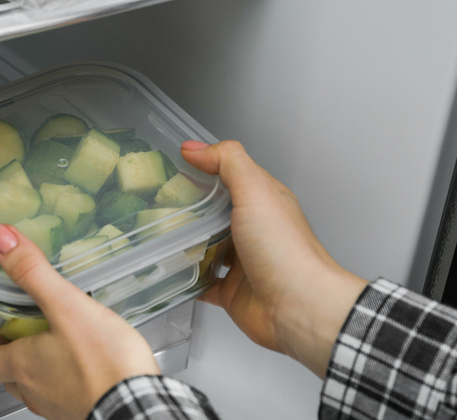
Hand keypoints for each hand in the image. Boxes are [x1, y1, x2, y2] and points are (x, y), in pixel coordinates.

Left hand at [0, 224, 159, 419]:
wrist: (138, 408)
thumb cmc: (104, 362)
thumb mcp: (67, 306)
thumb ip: (33, 272)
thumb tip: (0, 238)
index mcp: (23, 365)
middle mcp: (35, 391)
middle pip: (9, 376)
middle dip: (13, 353)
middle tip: (27, 330)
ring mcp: (58, 407)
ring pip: (36, 389)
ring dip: (39, 369)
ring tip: (60, 344)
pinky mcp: (83, 413)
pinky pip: (64, 398)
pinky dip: (66, 382)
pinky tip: (88, 366)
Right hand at [181, 140, 367, 376]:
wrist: (298, 308)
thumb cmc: (285, 251)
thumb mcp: (256, 191)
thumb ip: (228, 162)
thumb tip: (196, 148)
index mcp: (263, 201)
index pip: (231, 174)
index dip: (205, 165)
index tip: (174, 163)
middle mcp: (254, 230)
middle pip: (216, 211)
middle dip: (190, 206)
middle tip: (158, 200)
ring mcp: (242, 262)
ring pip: (207, 246)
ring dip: (186, 242)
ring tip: (158, 233)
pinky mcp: (232, 291)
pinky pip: (203, 283)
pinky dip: (188, 279)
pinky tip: (171, 273)